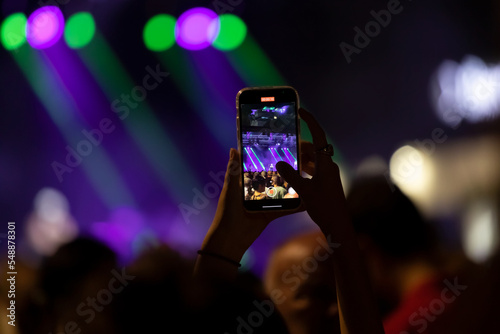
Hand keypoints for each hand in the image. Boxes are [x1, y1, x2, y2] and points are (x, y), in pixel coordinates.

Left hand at [200, 148, 302, 262]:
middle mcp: (255, 192)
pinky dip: (294, 206)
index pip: (257, 168)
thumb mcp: (230, 189)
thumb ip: (233, 170)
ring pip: (280, 193)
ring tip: (305, 177)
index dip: (266, 160)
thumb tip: (233, 149)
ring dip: (291, 188)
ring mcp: (264, 203)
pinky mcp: (270, 214)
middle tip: (299, 161)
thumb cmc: (227, 211)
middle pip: (271, 179)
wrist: (230, 238)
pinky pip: (284, 209)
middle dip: (283, 172)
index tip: (280, 149)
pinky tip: (306, 200)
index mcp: (244, 183)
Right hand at [277, 108, 348, 233]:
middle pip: (313, 148)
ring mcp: (328, 175)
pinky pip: (313, 170)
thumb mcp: (304, 191)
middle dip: (298, 144)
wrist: (338, 226)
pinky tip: (292, 174)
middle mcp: (329, 166)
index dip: (310, 122)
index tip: (301, 112)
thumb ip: (291, 175)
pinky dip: (303, 168)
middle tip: (283, 144)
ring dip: (300, 158)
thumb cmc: (324, 208)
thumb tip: (280, 162)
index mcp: (326, 163)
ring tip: (284, 158)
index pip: (318, 136)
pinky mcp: (326, 183)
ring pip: (312, 160)